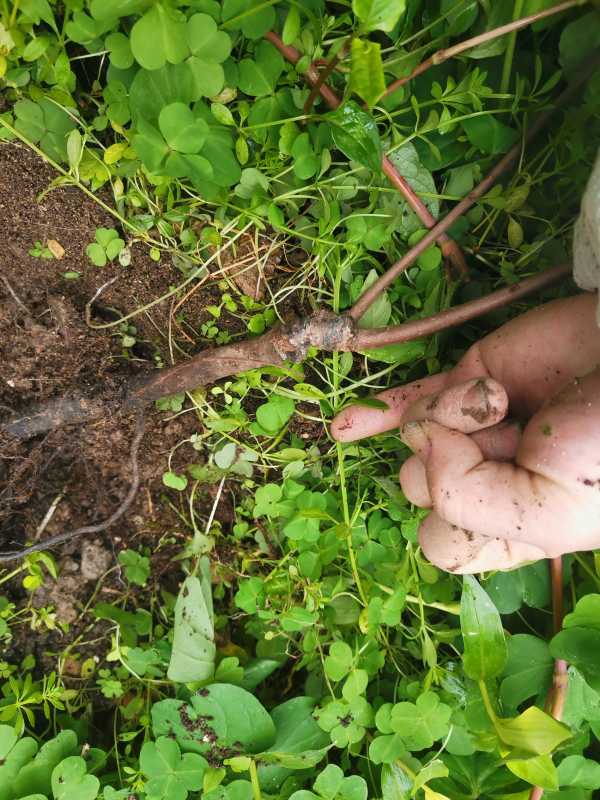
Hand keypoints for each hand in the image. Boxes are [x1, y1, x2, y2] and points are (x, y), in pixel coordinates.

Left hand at [331, 293, 599, 572]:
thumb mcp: (552, 508)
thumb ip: (467, 498)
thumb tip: (416, 439)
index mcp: (513, 529)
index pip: (443, 545)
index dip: (457, 523)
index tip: (505, 493)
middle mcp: (486, 481)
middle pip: (419, 491)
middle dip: (455, 467)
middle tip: (515, 442)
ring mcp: (470, 430)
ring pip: (411, 444)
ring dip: (453, 420)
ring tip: (504, 406)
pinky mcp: (464, 382)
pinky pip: (406, 402)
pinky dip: (374, 414)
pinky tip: (345, 427)